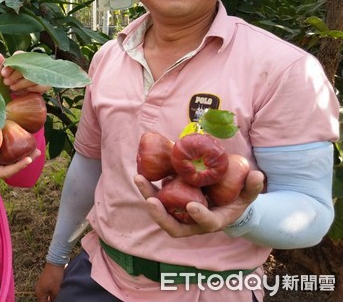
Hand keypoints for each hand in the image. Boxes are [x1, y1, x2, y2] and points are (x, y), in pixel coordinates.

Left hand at [0, 52, 51, 94]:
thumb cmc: (8, 82)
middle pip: (28, 65)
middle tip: (6, 82)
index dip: (11, 64)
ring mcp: (40, 74)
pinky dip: (35, 88)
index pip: (20, 55)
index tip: (3, 74)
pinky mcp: (45, 84)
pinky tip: (27, 91)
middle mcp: (33, 64)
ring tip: (13, 88)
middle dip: (16, 75)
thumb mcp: (1, 75)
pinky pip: (44, 85)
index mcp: (22, 59)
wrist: (13, 97)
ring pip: (35, 75)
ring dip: (23, 83)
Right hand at [0, 147, 40, 179]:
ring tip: (31, 144)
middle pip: (11, 165)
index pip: (6, 171)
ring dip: (19, 152)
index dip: (18, 166)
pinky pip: (1, 152)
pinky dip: (9, 146)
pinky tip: (13, 138)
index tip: (29, 159)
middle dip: (24, 159)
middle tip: (38, 151)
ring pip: (7, 158)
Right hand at [35, 262, 65, 301]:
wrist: (55, 262)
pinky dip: (51, 293)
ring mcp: (41, 285)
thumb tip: (55, 301)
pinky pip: (47, 290)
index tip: (56, 301)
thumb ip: (55, 299)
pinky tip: (57, 292)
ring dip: (51, 297)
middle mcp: (38, 289)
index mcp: (39, 293)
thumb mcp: (56, 290)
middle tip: (57, 299)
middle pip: (44, 300)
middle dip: (50, 301)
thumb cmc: (55, 276)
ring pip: (46, 295)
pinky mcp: (44, 281)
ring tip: (57, 296)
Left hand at [133, 170, 264, 236]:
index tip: (192, 206)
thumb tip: (257, 175)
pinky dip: (149, 187)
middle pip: (173, 226)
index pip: (206, 223)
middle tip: (150, 200)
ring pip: (161, 212)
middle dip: (160, 214)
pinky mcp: (171, 204)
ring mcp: (180, 215)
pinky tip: (142, 172)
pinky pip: (157, 198)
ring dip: (148, 196)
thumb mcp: (247, 195)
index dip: (199, 216)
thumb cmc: (236, 199)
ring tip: (139, 179)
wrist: (222, 202)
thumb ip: (252, 187)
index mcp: (213, 221)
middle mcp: (193, 223)